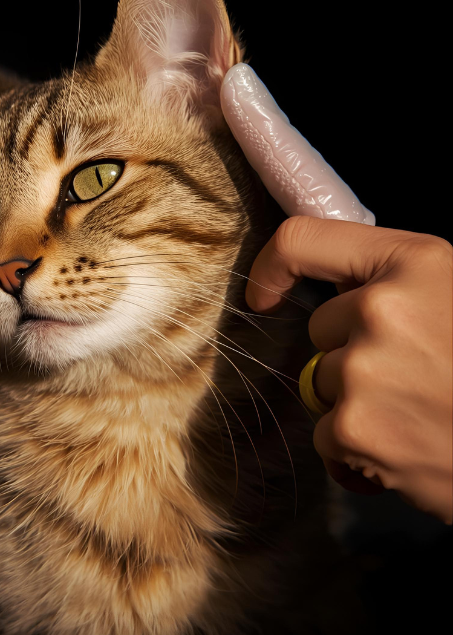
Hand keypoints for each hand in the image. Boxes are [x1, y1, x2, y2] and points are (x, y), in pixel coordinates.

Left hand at [247, 216, 452, 524]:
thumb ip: (403, 283)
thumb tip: (343, 290)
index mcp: (416, 261)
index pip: (304, 239)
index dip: (275, 266)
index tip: (266, 294)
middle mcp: (383, 307)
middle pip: (322, 328)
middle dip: (354, 351)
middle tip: (415, 375)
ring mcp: (366, 369)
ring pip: (324, 382)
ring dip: (358, 401)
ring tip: (421, 412)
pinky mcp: (356, 427)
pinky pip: (327, 431)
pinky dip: (358, 447)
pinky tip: (410, 446)